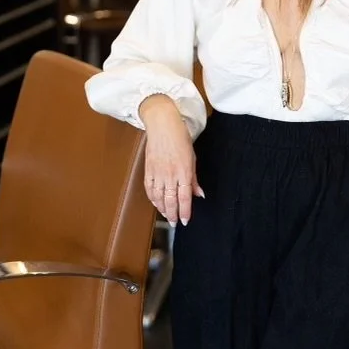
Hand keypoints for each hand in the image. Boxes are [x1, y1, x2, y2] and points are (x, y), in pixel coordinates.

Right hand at [140, 94, 204, 225]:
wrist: (163, 125)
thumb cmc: (180, 138)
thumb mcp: (192, 157)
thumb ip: (194, 179)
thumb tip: (199, 194)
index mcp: (184, 171)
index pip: (184, 197)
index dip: (185, 211)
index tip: (185, 220)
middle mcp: (170, 174)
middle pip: (171, 201)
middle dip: (173, 214)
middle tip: (175, 222)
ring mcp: (158, 173)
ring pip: (159, 197)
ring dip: (163, 209)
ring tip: (167, 215)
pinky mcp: (148, 169)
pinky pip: (149, 189)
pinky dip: (153, 199)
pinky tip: (156, 203)